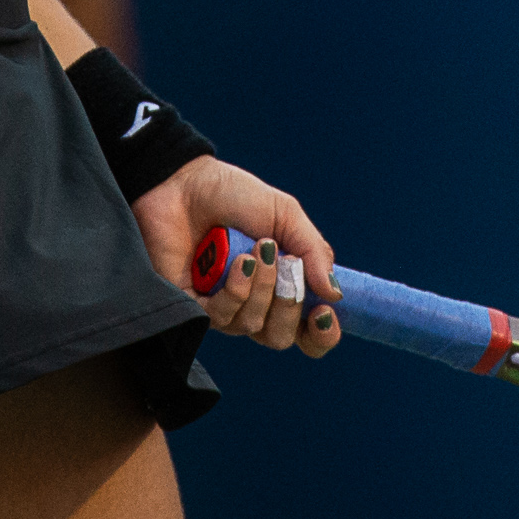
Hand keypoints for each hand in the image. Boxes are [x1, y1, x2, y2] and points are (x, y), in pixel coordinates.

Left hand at [131, 155, 342, 357]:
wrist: (184, 182)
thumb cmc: (235, 196)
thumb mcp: (285, 215)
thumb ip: (313, 252)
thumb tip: (335, 294)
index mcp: (281, 286)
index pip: (307, 333)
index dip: (321, 334)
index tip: (325, 313)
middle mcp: (253, 304)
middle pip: (281, 336)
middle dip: (289, 303)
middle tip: (285, 262)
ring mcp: (222, 307)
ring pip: (253, 325)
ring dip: (262, 288)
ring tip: (254, 250)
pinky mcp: (191, 306)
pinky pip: (221, 317)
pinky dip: (236, 291)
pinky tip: (238, 263)